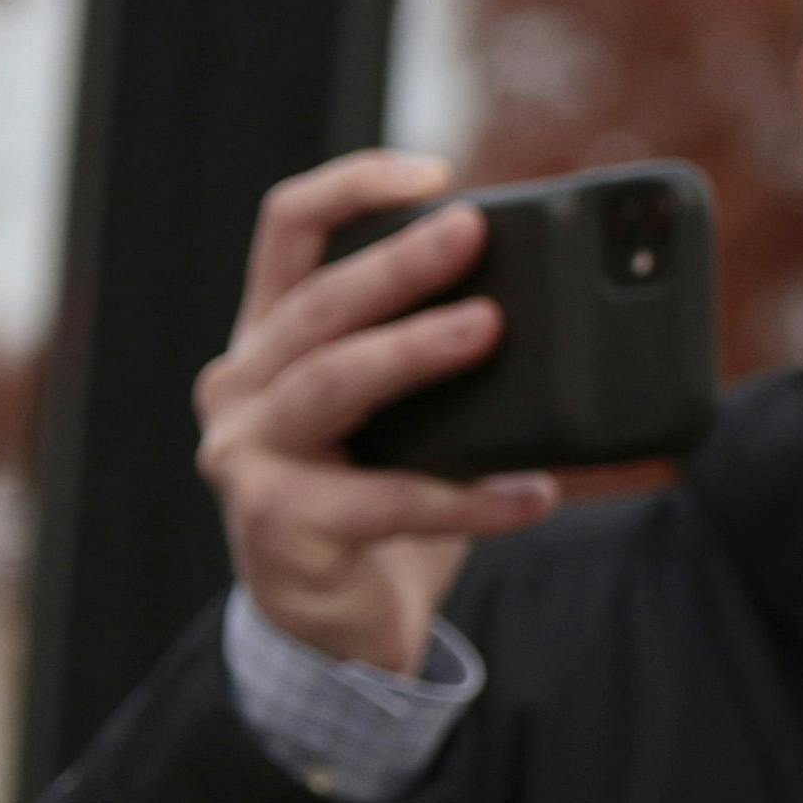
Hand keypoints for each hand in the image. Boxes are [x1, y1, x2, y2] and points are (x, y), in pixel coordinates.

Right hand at [195, 152, 562, 679]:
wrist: (333, 628)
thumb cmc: (373, 500)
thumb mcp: (396, 413)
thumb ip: (433, 355)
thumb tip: (562, 306)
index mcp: (269, 338)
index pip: (290, 230)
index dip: (355, 187)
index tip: (436, 174)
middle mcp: (241, 385)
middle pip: (317, 302)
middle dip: (398, 261)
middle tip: (474, 231)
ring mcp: (245, 454)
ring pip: (330, 380)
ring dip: (412, 350)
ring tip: (490, 329)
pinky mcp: (274, 523)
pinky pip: (381, 500)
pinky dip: (467, 498)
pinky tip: (534, 495)